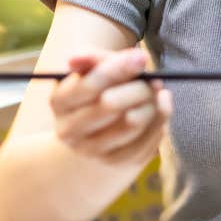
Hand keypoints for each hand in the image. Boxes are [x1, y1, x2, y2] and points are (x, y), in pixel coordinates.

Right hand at [49, 47, 171, 169]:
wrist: (98, 128)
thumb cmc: (99, 89)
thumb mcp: (93, 69)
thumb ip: (92, 58)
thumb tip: (76, 58)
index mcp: (60, 102)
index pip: (90, 85)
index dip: (119, 68)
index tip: (142, 58)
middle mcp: (69, 130)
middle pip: (111, 105)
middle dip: (140, 88)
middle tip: (155, 80)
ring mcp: (92, 150)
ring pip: (134, 123)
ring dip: (153, 104)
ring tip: (157, 93)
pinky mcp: (117, 162)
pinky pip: (148, 140)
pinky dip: (160, 119)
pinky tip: (159, 107)